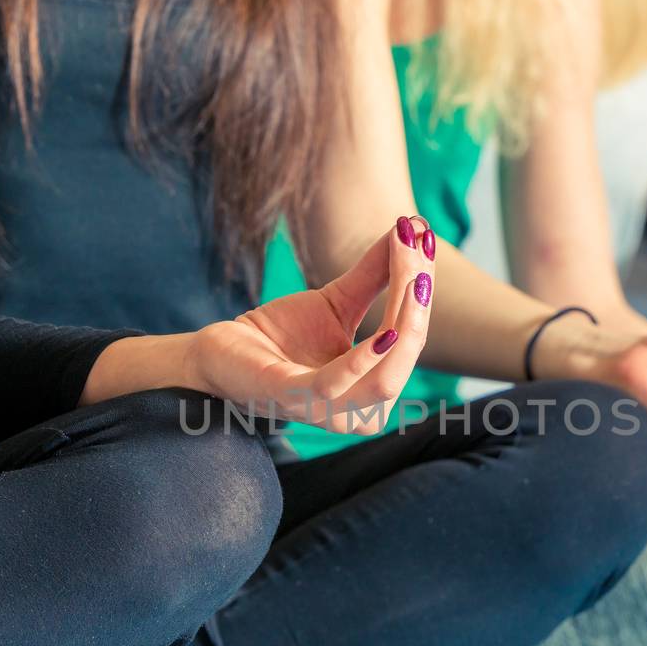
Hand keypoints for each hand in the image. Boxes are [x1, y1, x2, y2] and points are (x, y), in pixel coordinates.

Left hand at [187, 217, 434, 433]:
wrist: (223, 351)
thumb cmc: (283, 334)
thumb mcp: (337, 302)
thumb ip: (376, 276)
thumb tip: (414, 232)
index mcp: (375, 391)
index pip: (411, 338)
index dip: (421, 290)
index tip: (423, 236)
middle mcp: (359, 412)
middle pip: (405, 355)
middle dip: (416, 301)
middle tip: (416, 244)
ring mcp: (327, 413)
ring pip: (385, 378)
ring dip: (402, 322)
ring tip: (409, 273)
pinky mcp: (291, 399)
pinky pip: (338, 385)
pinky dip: (364, 360)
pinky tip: (384, 332)